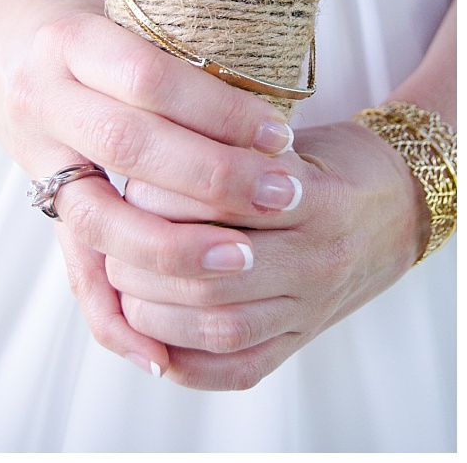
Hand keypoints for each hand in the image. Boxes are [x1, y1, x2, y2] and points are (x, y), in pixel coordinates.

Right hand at [0, 0, 303, 375]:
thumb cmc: (75, 24)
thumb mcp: (118, 14)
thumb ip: (173, 50)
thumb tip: (264, 95)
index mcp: (69, 40)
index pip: (148, 78)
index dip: (217, 109)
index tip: (279, 133)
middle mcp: (42, 97)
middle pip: (126, 145)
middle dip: (211, 177)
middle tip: (283, 195)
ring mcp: (34, 152)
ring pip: (96, 216)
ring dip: (172, 247)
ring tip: (240, 256)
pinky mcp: (39, 197)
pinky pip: (70, 265)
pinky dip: (111, 317)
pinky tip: (156, 353)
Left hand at [102, 122, 428, 389]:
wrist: (397, 205)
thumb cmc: (319, 163)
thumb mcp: (277, 137)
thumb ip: (218, 146)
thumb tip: (134, 151)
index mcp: (309, 195)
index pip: (214, 204)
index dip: (154, 200)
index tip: (124, 189)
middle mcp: (315, 255)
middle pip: (209, 276)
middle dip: (142, 265)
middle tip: (109, 246)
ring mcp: (311, 305)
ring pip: (220, 327)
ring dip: (154, 315)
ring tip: (122, 289)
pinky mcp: (301, 338)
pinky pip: (240, 368)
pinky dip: (187, 364)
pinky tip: (153, 344)